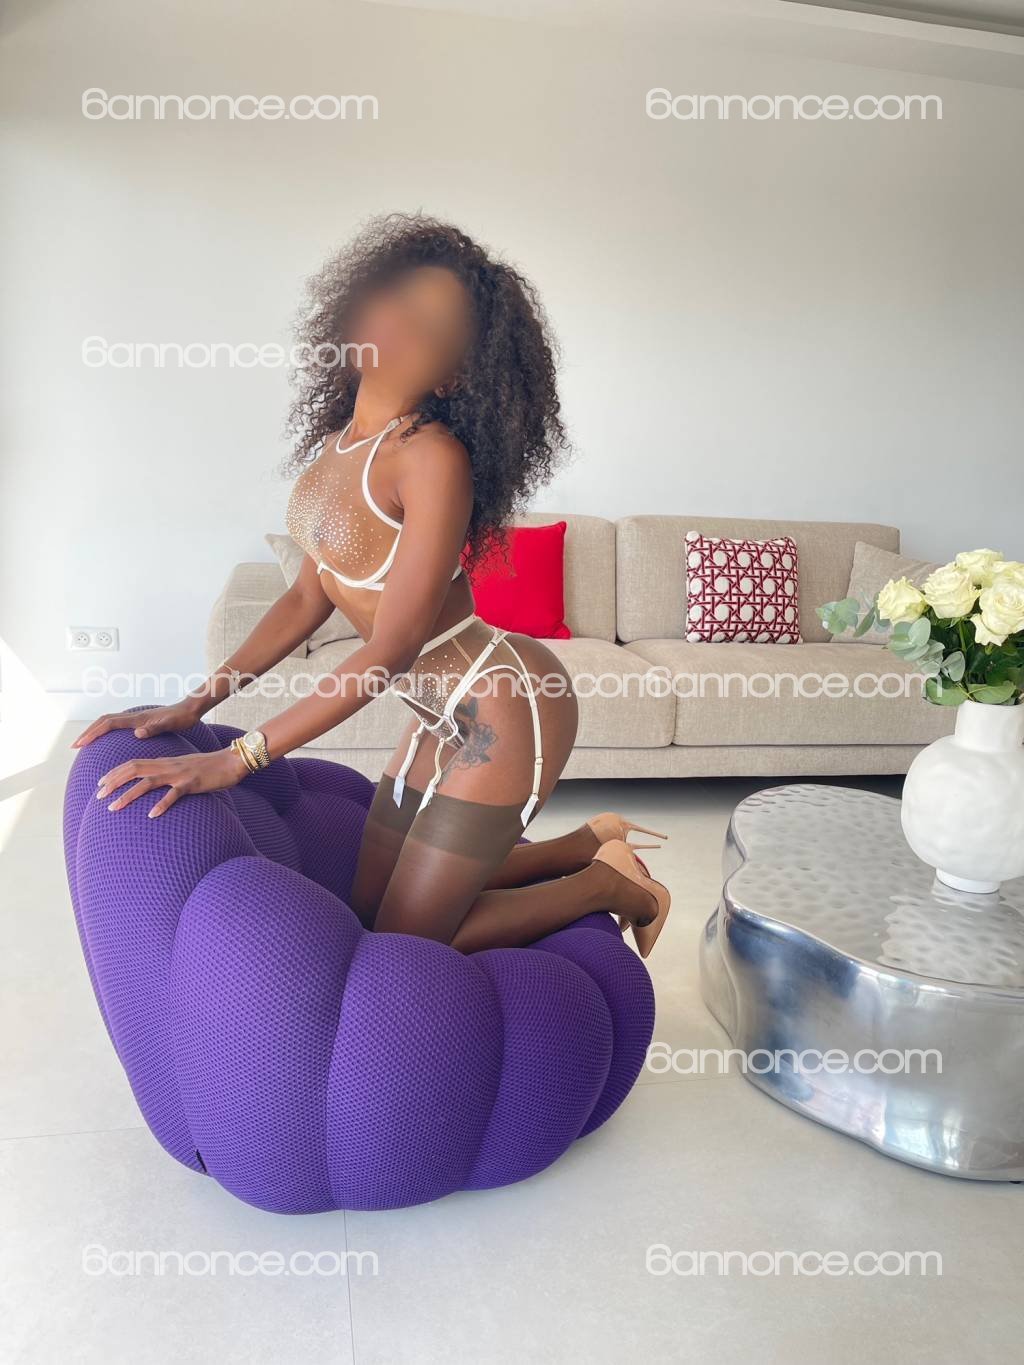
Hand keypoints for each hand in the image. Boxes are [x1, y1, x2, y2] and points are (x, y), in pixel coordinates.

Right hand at [71, 697, 205, 748]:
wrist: (190, 709)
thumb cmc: (182, 718)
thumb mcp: (170, 725)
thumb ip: (154, 729)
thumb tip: (137, 733)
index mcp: (137, 719)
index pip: (108, 724)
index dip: (92, 733)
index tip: (80, 743)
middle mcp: (134, 717)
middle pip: (103, 721)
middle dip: (88, 732)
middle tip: (75, 745)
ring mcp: (136, 718)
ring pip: (109, 722)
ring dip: (95, 731)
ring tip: (85, 743)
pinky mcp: (141, 722)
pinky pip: (117, 725)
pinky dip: (106, 731)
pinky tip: (107, 742)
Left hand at [96, 745, 249, 818]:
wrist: (231, 761)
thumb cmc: (208, 768)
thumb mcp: (183, 768)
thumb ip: (167, 774)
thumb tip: (154, 784)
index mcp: (164, 762)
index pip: (133, 764)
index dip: (114, 773)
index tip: (100, 784)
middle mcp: (167, 766)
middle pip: (133, 770)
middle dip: (113, 782)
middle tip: (98, 796)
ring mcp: (178, 775)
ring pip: (147, 783)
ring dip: (128, 795)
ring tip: (113, 808)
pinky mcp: (191, 784)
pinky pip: (174, 795)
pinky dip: (161, 804)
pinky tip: (151, 815)